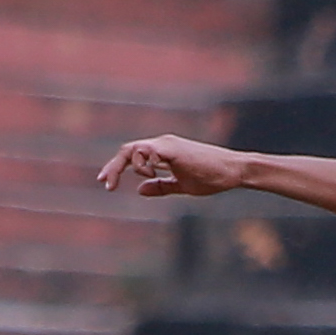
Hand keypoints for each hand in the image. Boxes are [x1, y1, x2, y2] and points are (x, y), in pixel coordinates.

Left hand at [96, 134, 246, 197]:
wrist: (232, 172)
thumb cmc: (211, 178)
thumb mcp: (181, 185)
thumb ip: (161, 186)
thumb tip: (140, 189)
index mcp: (162, 152)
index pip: (132, 155)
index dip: (116, 167)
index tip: (105, 183)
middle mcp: (162, 144)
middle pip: (128, 150)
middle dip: (113, 166)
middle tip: (103, 182)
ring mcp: (167, 145)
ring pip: (134, 149)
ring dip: (128, 166)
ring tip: (147, 177)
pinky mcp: (173, 149)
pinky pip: (148, 151)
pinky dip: (143, 163)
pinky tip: (150, 173)